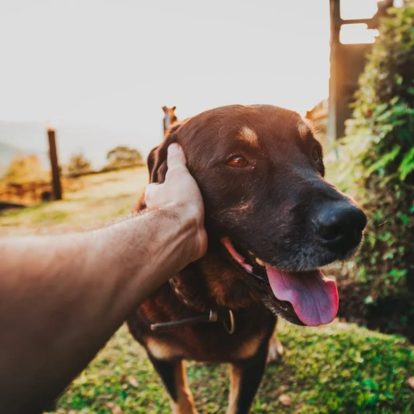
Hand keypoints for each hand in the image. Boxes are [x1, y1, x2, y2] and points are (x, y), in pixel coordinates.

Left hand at [144, 143, 207, 261]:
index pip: (154, 188)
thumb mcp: (178, 174)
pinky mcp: (183, 241)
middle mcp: (157, 214)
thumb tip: (174, 145)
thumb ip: (176, 161)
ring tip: (202, 211)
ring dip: (185, 218)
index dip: (162, 185)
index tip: (172, 182)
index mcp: (154, 196)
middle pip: (163, 205)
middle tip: (189, 196)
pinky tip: (207, 227)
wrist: (185, 231)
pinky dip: (196, 231)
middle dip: (173, 202)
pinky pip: (190, 234)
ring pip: (176, 221)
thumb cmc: (178, 200)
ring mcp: (170, 228)